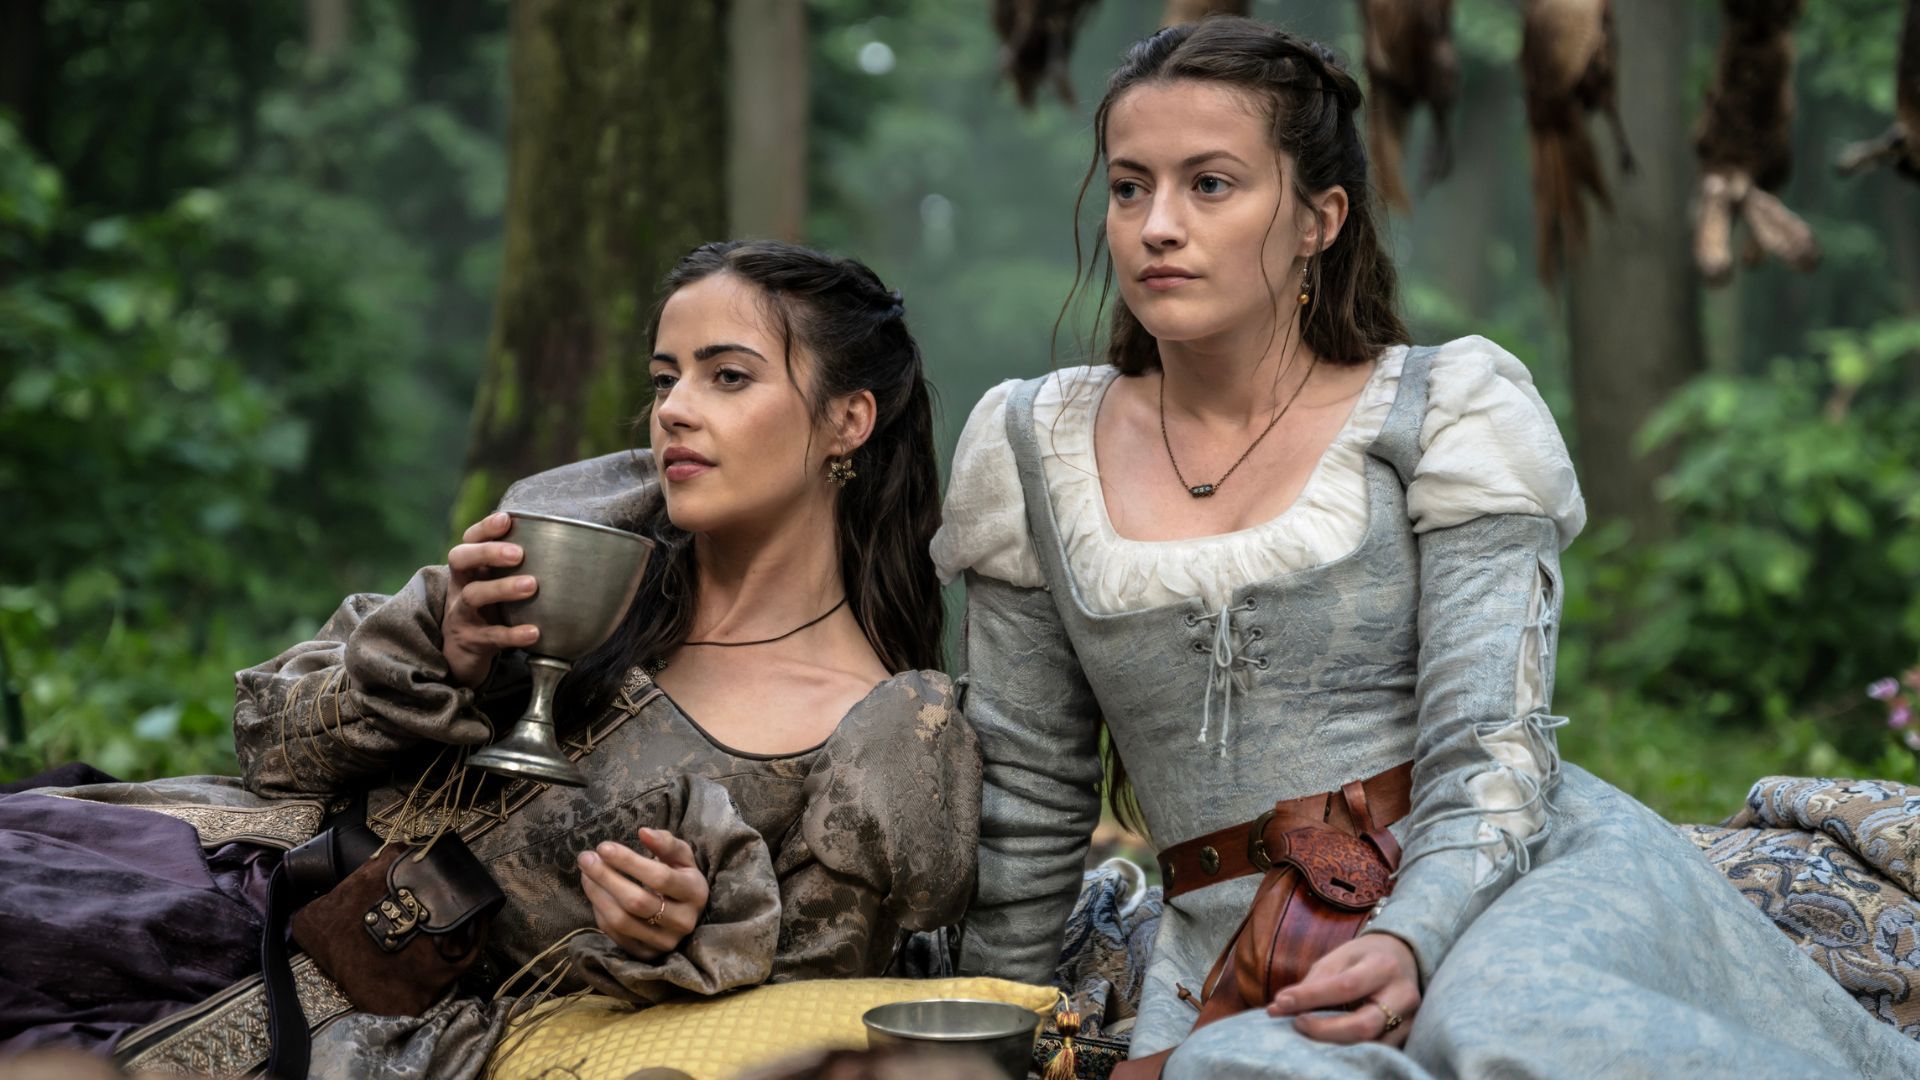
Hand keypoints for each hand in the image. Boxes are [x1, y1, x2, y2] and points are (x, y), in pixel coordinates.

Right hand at [442, 511, 539, 686]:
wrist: (463, 654)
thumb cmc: (490, 610)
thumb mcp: (497, 585)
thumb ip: (522, 568)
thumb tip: (575, 546)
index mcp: (470, 568)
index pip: (469, 539)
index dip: (485, 528)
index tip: (506, 519)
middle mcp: (461, 586)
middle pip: (461, 559)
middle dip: (488, 552)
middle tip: (519, 554)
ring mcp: (462, 613)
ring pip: (474, 596)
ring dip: (502, 588)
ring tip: (532, 586)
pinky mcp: (471, 641)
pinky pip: (490, 636)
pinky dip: (513, 634)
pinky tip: (535, 632)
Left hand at [577, 827, 709, 961]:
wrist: (685, 912)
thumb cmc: (680, 877)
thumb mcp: (681, 857)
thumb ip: (666, 842)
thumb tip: (643, 832)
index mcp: (696, 892)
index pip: (660, 877)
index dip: (629, 862)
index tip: (604, 847)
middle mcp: (684, 921)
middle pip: (637, 902)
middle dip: (606, 877)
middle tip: (586, 858)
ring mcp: (665, 942)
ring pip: (622, 921)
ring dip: (597, 895)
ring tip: (585, 873)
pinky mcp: (646, 954)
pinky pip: (615, 934)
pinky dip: (600, 912)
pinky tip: (595, 892)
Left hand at [1267, 933, 1419, 1046]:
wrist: (1403, 959)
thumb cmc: (1364, 957)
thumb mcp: (1339, 957)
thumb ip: (1312, 983)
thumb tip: (1277, 1008)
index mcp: (1383, 966)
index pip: (1346, 986)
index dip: (1311, 997)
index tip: (1281, 1003)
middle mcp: (1402, 996)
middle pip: (1363, 1025)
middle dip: (1324, 1030)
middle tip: (1297, 1023)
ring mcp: (1408, 1021)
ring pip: (1369, 1044)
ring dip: (1333, 1043)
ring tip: (1308, 1033)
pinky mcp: (1406, 1038)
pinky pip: (1375, 1051)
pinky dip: (1348, 1049)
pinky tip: (1328, 1042)